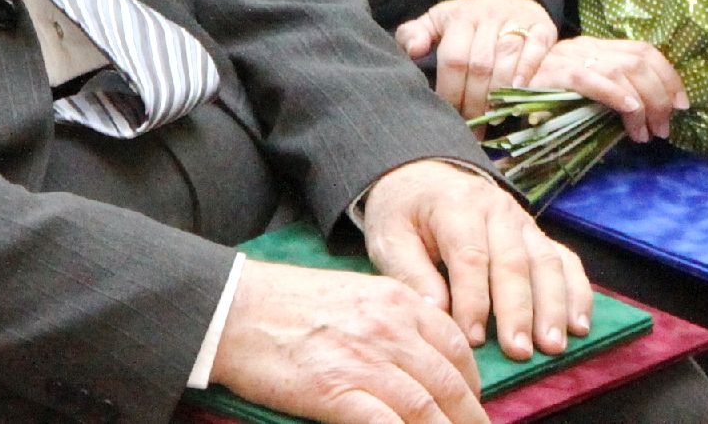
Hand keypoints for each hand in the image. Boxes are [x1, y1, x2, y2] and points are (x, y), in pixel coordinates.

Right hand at [209, 257, 485, 423]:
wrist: (235, 309)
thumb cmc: (287, 304)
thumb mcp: (354, 295)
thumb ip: (391, 319)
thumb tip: (416, 353)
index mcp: (397, 302)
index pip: (456, 345)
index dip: (472, 382)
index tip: (473, 403)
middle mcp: (392, 328)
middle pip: (451, 383)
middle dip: (469, 417)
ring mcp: (367, 361)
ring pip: (428, 409)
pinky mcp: (338, 391)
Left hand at [362, 159, 592, 363]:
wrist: (424, 178)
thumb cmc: (404, 214)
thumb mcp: (390, 238)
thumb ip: (411, 273)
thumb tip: (437, 311)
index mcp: (456, 206)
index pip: (471, 256)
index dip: (474, 300)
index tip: (474, 339)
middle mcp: (496, 209)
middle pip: (514, 262)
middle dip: (518, 311)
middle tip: (520, 352)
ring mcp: (522, 221)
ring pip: (546, 262)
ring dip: (553, 306)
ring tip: (553, 345)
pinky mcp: (537, 234)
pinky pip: (565, 259)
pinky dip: (577, 291)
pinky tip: (579, 324)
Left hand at [394, 0, 555, 117]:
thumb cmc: (466, 18)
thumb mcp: (436, 21)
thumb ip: (415, 34)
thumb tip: (413, 50)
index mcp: (459, 17)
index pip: (453, 58)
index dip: (451, 91)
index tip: (449, 117)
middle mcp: (489, 17)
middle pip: (480, 64)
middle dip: (474, 101)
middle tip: (472, 128)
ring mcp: (517, 20)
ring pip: (507, 59)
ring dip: (499, 93)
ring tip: (492, 118)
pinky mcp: (542, 27)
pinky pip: (537, 49)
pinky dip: (528, 71)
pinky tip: (518, 92)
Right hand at [528, 37, 688, 143]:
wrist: (501, 91)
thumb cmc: (544, 97)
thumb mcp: (583, 90)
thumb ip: (611, 93)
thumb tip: (649, 115)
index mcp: (598, 48)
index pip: (644, 51)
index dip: (669, 76)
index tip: (682, 104)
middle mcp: (589, 47)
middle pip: (640, 61)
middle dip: (661, 95)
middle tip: (664, 127)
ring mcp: (572, 58)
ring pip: (623, 70)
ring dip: (645, 103)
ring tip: (648, 132)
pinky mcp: (556, 75)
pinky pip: (592, 80)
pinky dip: (617, 95)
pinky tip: (631, 111)